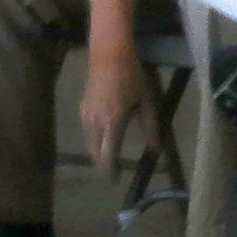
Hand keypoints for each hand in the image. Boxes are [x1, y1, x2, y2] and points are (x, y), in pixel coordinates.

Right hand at [79, 45, 158, 175]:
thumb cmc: (132, 77)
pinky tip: (102, 140)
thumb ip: (150, 127)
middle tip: (112, 173)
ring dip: (97, 152)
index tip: (114, 181)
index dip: (111, 169)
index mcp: (112, 122)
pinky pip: (86, 131)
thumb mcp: (147, 102)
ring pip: (89, 142)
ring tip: (108, 160)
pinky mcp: (82, 108)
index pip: (109, 154)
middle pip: (95, 152)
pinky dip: (93, 140)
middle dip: (103, 164)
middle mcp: (94, 122)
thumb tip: (155, 149)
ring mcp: (85, 115)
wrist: (109, 55)